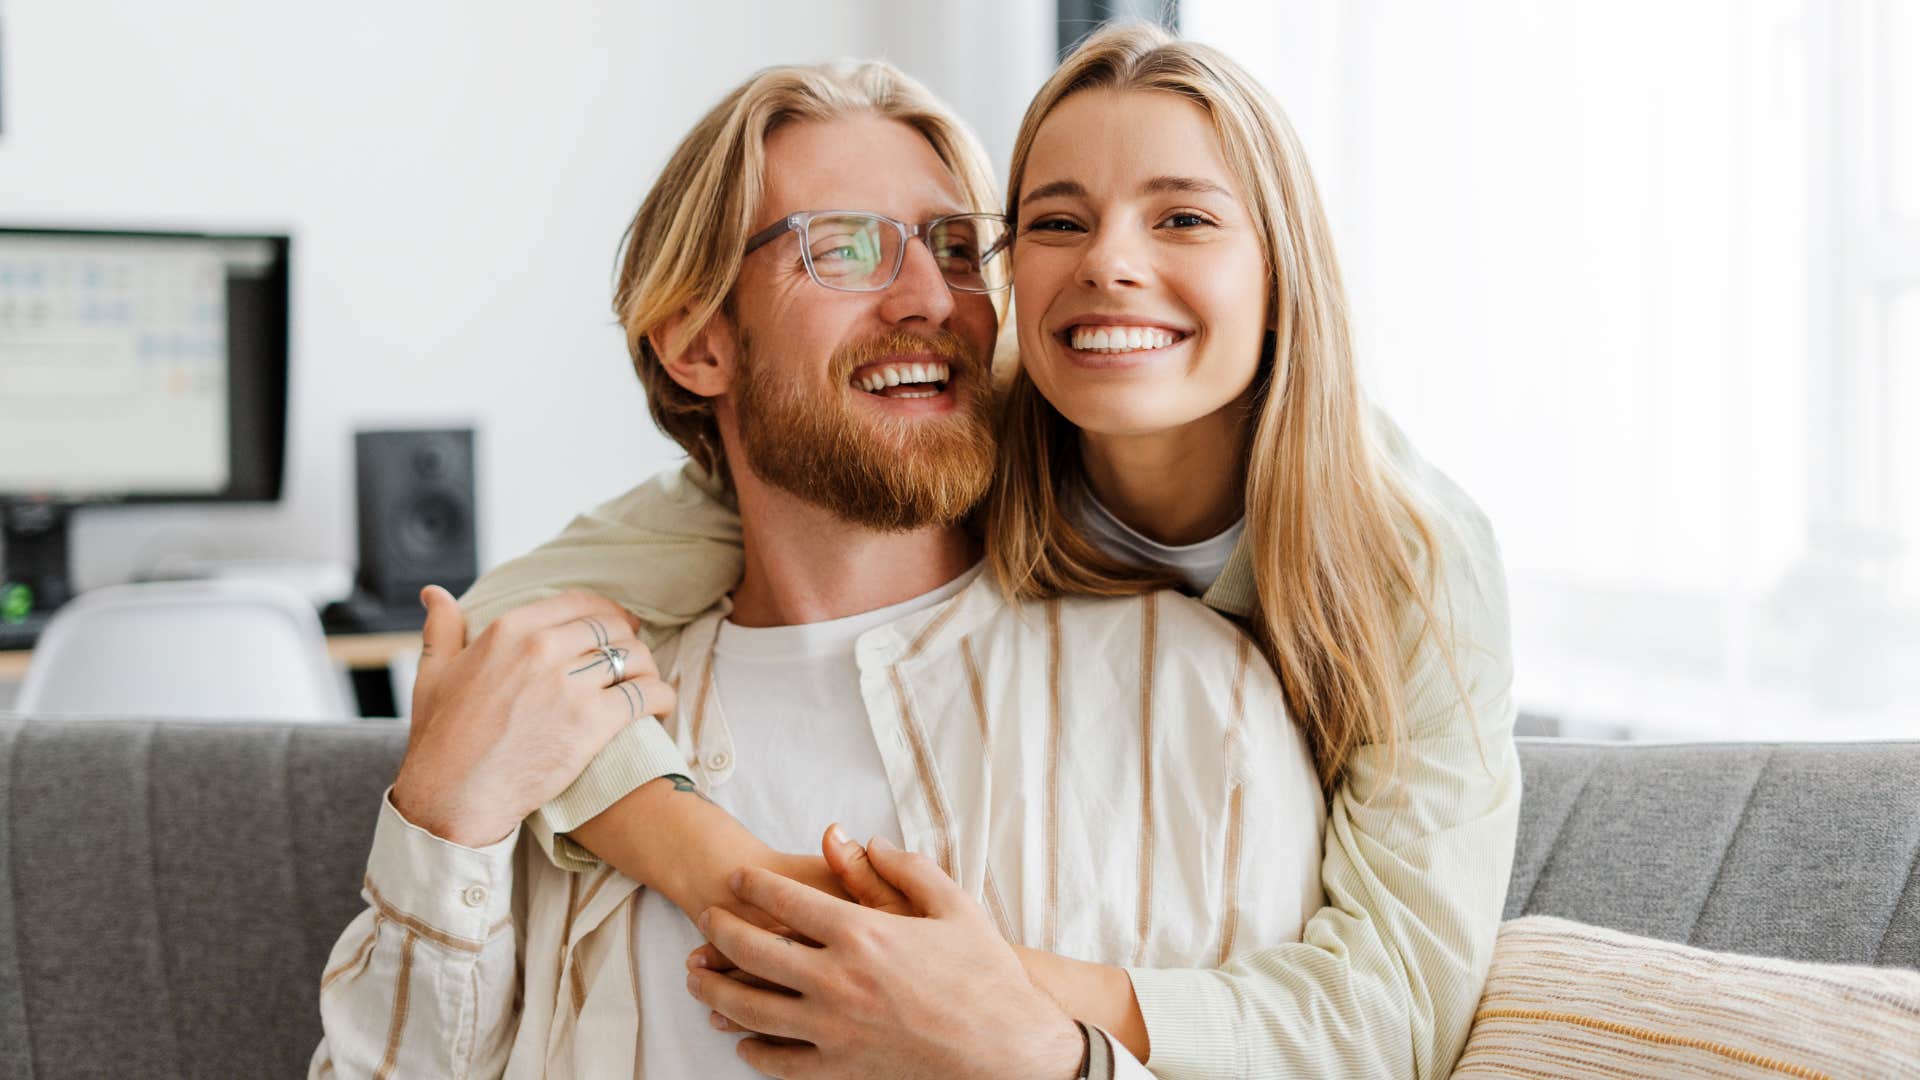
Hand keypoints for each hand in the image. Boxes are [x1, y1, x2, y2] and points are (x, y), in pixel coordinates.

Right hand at [390, 586, 676, 846]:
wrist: (453, 795)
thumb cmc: (441, 739)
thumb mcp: (433, 673)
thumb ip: (442, 628)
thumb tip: (435, 593)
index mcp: (510, 630)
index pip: (579, 604)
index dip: (607, 612)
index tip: (618, 625)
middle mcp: (542, 649)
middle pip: (611, 629)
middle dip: (629, 641)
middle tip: (635, 659)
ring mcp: (569, 685)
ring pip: (632, 657)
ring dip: (647, 669)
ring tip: (647, 684)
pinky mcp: (591, 722)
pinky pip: (645, 695)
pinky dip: (661, 697)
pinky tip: (661, 706)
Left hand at [684, 836, 1084, 1079]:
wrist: (1009, 1049)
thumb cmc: (986, 975)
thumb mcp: (954, 905)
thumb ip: (905, 868)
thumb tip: (868, 841)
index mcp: (863, 934)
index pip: (786, 902)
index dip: (754, 885)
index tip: (737, 878)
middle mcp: (838, 980)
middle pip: (754, 950)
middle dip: (721, 930)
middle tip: (707, 918)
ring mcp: (834, 1030)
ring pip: (751, 1008)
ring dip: (715, 990)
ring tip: (697, 978)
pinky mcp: (841, 1069)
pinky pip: (780, 1063)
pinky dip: (753, 1050)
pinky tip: (741, 1038)